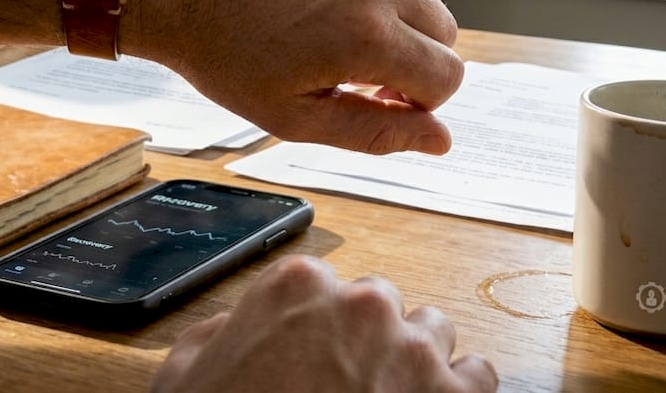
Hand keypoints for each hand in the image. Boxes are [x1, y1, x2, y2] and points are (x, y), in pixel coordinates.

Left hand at [126, 0, 462, 154]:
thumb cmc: (218, 47)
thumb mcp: (293, 114)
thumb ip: (376, 132)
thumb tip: (440, 139)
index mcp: (368, 37)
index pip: (447, 77)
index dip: (415, 97)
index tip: (376, 93)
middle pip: (443, 30)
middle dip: (408, 52)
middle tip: (349, 58)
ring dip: (396, 6)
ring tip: (333, 15)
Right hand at [149, 255, 496, 392]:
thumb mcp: (187, 371)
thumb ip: (223, 330)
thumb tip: (236, 328)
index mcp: (298, 287)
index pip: (325, 283)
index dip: (317, 322)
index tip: (312, 350)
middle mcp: (361, 306)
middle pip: (380, 303)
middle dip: (366, 337)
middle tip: (344, 380)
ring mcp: (412, 350)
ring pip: (432, 332)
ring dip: (413, 359)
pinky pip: (478, 374)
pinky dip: (459, 390)